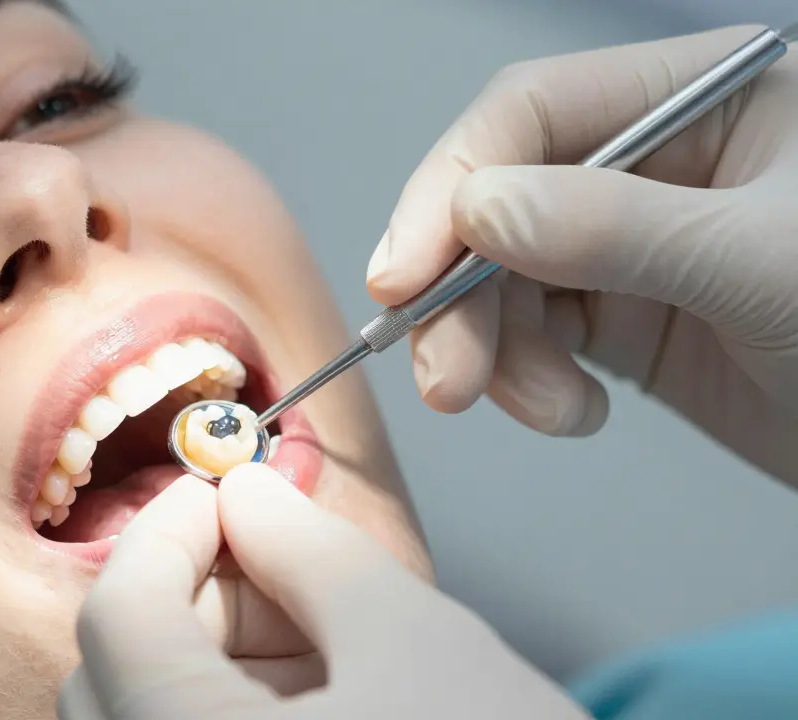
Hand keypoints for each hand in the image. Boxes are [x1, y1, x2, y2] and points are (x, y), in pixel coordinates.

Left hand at [58, 464, 586, 718]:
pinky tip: (322, 706)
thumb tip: (249, 494)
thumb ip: (310, 553)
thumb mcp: (416, 642)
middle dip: (199, 600)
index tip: (226, 494)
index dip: (170, 530)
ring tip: (331, 652)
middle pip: (120, 675)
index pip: (119, 615)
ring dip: (215, 666)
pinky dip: (229, 719)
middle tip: (289, 569)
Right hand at [366, 25, 797, 481]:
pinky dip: (527, 380)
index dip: (454, 185)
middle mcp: (651, 157)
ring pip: (498, 275)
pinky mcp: (617, 313)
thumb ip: (614, 229)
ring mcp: (627, 238)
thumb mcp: (757, 265)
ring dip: (489, 349)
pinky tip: (575, 413)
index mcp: (701, 97)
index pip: (534, 110)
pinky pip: (527, 333)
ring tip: (539, 409)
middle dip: (461, 292)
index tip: (403, 274)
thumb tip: (476, 213)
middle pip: (497, 199)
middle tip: (445, 380)